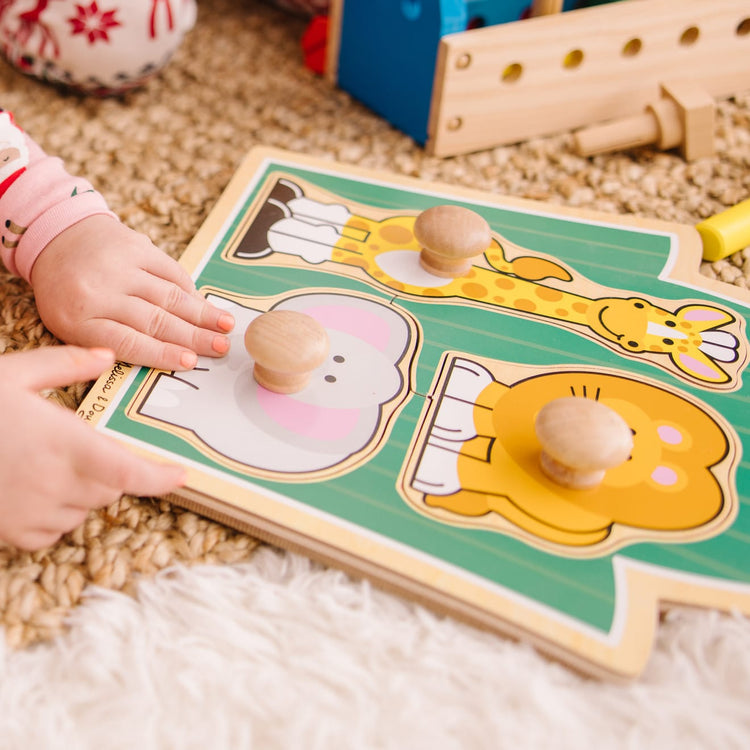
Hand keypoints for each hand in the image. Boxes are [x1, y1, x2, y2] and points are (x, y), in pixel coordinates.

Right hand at [0, 346, 187, 550]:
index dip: (160, 478)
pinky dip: (56, 510)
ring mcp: (37, 514)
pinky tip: (29, 485)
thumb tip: (105, 355)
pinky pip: (56, 528)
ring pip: (86, 507)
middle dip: (109, 468)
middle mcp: (59, 485)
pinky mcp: (17, 534)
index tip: (182, 474)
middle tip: (77, 445)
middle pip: (111, 487)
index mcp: (65, 444)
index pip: (130, 472)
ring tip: (45, 461)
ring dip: (82, 489)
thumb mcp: (14, 374)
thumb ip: (65, 364)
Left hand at [30, 215, 234, 370]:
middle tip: (221, 348)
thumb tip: (168, 354)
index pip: (127, 341)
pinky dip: (191, 290)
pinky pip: (171, 271)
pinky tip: (206, 305)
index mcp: (76, 318)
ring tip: (226, 327)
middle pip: (153, 319)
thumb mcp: (74, 325)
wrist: (57, 235)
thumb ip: (113, 342)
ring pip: (168, 295)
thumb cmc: (69, 292)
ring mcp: (118, 265)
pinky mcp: (136, 245)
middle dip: (193, 336)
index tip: (190, 361)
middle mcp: (97, 290)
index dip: (162, 353)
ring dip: (201, 314)